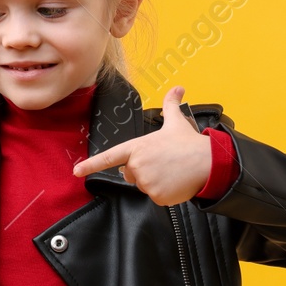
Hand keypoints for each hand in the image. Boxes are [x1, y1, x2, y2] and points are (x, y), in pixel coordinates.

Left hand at [71, 86, 211, 205]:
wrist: (209, 162)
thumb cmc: (190, 144)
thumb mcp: (176, 122)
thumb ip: (171, 105)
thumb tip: (178, 88)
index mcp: (138, 147)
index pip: (110, 157)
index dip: (91, 164)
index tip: (76, 171)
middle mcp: (138, 164)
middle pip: (131, 175)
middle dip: (145, 172)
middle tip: (164, 164)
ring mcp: (146, 180)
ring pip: (145, 187)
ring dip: (156, 183)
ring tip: (172, 172)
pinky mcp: (156, 195)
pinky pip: (156, 197)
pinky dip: (166, 193)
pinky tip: (176, 183)